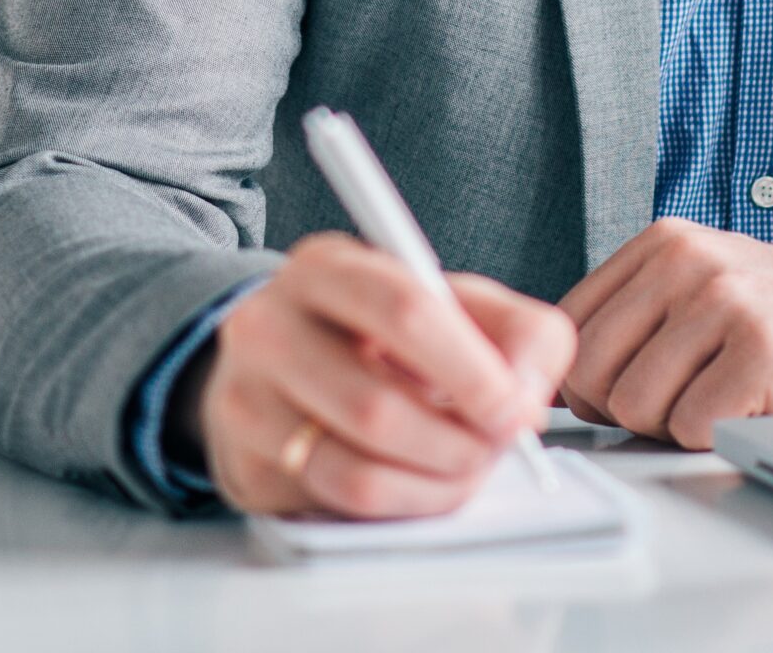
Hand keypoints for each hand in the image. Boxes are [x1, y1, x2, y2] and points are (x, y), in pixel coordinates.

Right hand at [184, 231, 576, 517]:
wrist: (284, 360)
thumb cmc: (386, 329)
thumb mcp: (457, 303)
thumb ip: (518, 332)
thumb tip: (525, 396)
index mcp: (327, 267)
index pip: (404, 311)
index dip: (469, 369)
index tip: (513, 408)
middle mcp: (270, 327)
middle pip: (376, 406)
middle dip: (458, 441)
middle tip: (498, 446)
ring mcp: (247, 401)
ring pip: (357, 470)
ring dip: (435, 482)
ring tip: (469, 464)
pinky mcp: (246, 467)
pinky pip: (338, 506)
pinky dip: (402, 504)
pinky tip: (425, 481)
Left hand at [557, 219, 772, 448]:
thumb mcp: (703, 292)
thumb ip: (634, 317)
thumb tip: (555, 380)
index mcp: (665, 241)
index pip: (571, 327)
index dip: (594, 378)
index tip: (636, 385)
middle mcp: (689, 259)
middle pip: (593, 371)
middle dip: (631, 406)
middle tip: (692, 393)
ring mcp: (726, 299)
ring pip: (634, 405)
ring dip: (677, 422)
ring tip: (728, 393)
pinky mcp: (760, 349)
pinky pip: (687, 426)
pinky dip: (716, 435)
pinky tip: (756, 404)